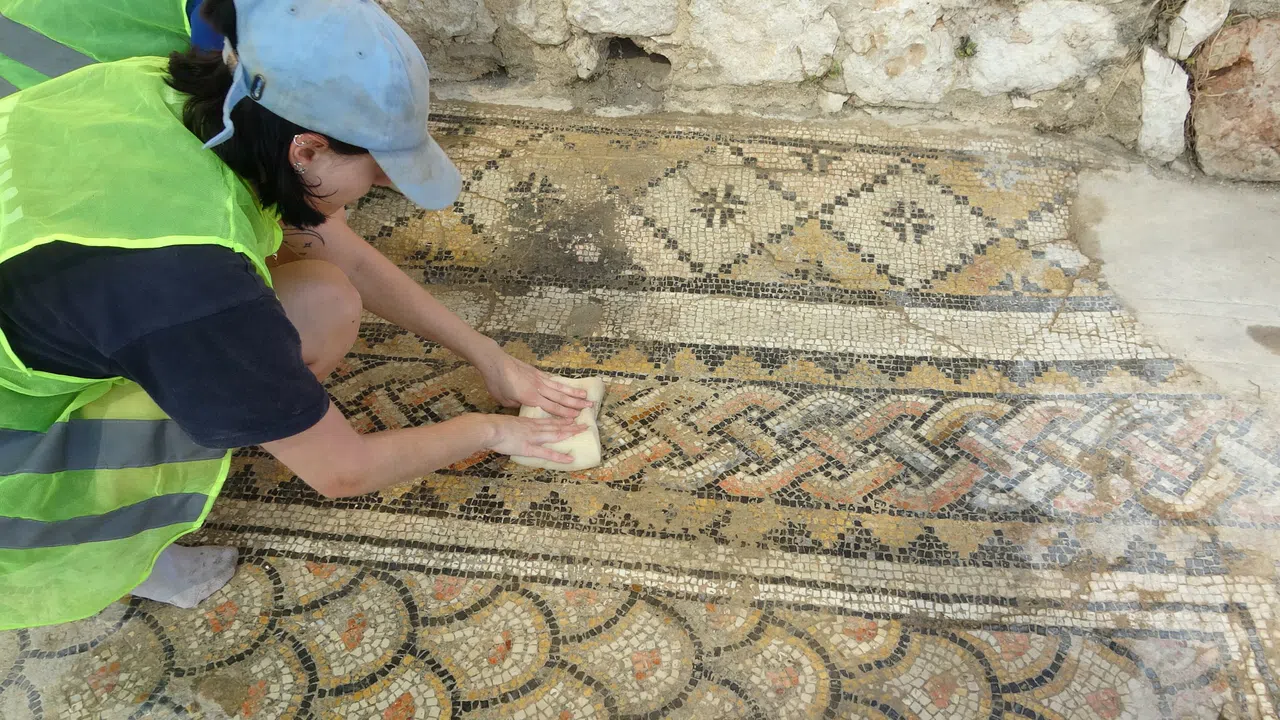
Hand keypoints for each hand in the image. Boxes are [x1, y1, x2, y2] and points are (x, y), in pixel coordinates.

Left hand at [477, 350, 592, 418]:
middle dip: (576, 403)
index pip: (552, 407)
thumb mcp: (504, 400)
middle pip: (561, 397)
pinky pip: (552, 380)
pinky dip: (562, 383)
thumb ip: (516, 405)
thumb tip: (523, 406)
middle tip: (590, 406)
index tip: (576, 417)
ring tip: (586, 395)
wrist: (495, 362)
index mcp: (530, 398)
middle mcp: (538, 388)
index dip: (565, 413)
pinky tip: (568, 386)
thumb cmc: (497, 383)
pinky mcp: (537, 372)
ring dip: (574, 392)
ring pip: (560, 387)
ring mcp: (539, 379)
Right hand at [480, 414, 585, 463]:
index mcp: (529, 422)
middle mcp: (535, 428)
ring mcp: (534, 437)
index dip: (562, 419)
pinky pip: (547, 453)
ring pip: (556, 434)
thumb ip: (515, 425)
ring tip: (583, 432)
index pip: (549, 420)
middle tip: (585, 423)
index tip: (572, 418)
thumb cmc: (493, 426)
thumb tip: (515, 427)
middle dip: (572, 425)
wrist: (489, 428)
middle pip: (557, 425)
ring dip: (571, 433)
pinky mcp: (529, 448)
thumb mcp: (507, 422)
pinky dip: (559, 456)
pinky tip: (569, 458)